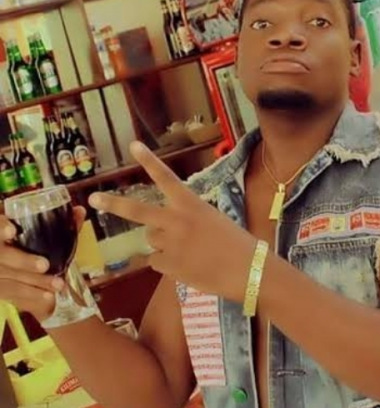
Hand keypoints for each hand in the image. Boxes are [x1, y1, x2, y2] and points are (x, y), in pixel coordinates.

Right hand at [0, 207, 85, 320]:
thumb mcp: (48, 234)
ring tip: (58, 284)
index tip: (12, 230)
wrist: (24, 275)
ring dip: (34, 281)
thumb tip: (80, 211)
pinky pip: (10, 292)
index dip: (0, 226)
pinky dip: (30, 294)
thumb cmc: (36, 248)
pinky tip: (48, 297)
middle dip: (23, 261)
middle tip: (45, 265)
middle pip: (2, 254)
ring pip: (7, 276)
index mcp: (2, 230)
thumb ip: (62, 223)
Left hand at [88, 142, 255, 302]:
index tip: (133, 145)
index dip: (148, 161)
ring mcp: (171, 244)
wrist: (248, 270)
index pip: (166, 178)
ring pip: (151, 240)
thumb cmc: (237, 243)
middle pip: (137, 211)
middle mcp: (176, 220)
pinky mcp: (169, 266)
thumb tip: (167, 226)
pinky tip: (188, 266)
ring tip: (188, 251)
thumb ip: (188, 218)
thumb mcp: (213, 220)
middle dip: (113, 204)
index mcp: (191, 204)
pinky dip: (168, 264)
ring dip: (162, 243)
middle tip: (93, 199)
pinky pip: (157, 262)